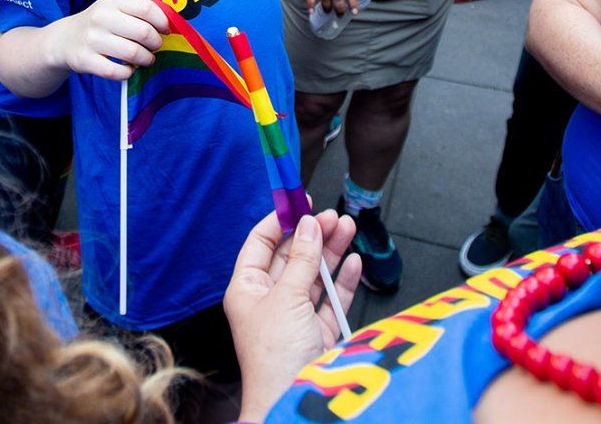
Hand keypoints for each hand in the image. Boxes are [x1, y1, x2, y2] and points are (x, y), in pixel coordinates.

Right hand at [52, 0, 168, 80]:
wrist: (64, 40)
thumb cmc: (100, 24)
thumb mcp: (114, 8)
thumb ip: (139, 12)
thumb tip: (170, 24)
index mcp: (112, 0)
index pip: (147, 8)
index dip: (162, 22)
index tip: (165, 31)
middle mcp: (100, 17)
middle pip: (144, 32)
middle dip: (156, 43)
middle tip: (155, 47)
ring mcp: (91, 39)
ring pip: (133, 53)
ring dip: (146, 59)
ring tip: (145, 59)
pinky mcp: (85, 60)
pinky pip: (116, 71)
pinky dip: (128, 73)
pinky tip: (129, 69)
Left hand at [228, 210, 362, 421]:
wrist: (293, 398)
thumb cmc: (275, 356)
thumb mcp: (287, 297)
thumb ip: (302, 259)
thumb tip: (309, 225)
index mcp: (247, 289)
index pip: (261, 243)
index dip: (280, 220)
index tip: (298, 201)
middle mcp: (270, 301)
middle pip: (292, 257)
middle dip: (312, 234)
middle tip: (331, 215)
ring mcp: (295, 317)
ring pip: (314, 275)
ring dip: (330, 251)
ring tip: (347, 227)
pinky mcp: (318, 333)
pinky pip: (331, 300)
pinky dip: (342, 280)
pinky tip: (352, 261)